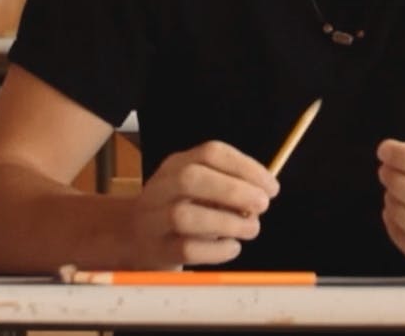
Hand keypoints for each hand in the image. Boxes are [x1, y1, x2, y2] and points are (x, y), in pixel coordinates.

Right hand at [128, 141, 278, 267]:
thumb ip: (227, 187)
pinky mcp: (156, 251)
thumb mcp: (198, 190)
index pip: (211, 153)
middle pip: (191, 179)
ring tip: (251, 229)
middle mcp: (161, 188)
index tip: (271, 187)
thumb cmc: (179, 211)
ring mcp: (153, 220)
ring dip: (226, 222)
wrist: (132, 239)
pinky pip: (185, 249)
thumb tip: (264, 192)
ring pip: (184, 216)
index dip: (246, 167)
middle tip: (262, 205)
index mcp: (176, 164)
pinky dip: (217, 250)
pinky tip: (232, 247)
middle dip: (233, 190)